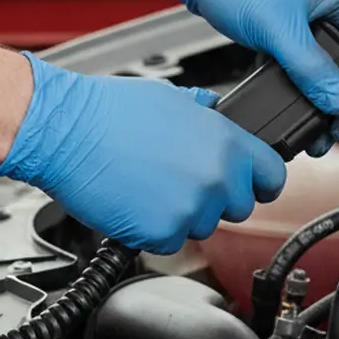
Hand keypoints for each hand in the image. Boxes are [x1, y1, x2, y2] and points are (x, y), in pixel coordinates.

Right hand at [0, 53, 286, 253]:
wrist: (65, 133)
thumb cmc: (107, 111)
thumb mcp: (170, 96)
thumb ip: (204, 114)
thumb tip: (214, 114)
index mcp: (225, 141)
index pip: (273, 176)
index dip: (261, 182)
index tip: (252, 186)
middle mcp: (215, 177)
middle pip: (239, 207)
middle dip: (215, 199)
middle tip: (180, 181)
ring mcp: (190, 209)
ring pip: (202, 226)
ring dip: (182, 214)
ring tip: (149, 186)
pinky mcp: (161, 234)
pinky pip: (168, 242)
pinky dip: (153, 230)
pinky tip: (134, 202)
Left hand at [137, 0, 338, 155]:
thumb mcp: (279, 28)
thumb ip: (310, 68)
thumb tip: (336, 101)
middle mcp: (336, 9)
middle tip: (331, 132)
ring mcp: (313, 21)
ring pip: (332, 71)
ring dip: (323, 101)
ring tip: (312, 131)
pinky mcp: (289, 33)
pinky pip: (306, 68)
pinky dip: (302, 90)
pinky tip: (290, 108)